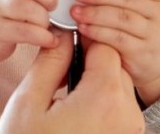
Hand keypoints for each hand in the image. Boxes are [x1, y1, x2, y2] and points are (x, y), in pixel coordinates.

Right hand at [0, 30, 143, 133]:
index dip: (85, 39)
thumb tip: (62, 36)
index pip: (104, 47)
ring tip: (65, 100)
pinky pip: (119, 113)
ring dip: (97, 87)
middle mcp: (127, 115)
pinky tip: (75, 118)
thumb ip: (50, 63)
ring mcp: (131, 132)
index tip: (66, 40)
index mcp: (104, 98)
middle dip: (91, 64)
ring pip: (119, 90)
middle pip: (116, 68)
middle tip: (61, 73)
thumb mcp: (28, 102)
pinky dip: (102, 108)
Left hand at [72, 0, 159, 103]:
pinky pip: (117, 38)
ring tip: (76, 11)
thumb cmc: (141, 31)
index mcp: (158, 0)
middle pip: (128, 0)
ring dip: (95, 13)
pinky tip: (83, 27)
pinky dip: (97, 31)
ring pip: (121, 19)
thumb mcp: (141, 12)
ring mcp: (152, 35)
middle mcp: (158, 16)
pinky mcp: (141, 52)